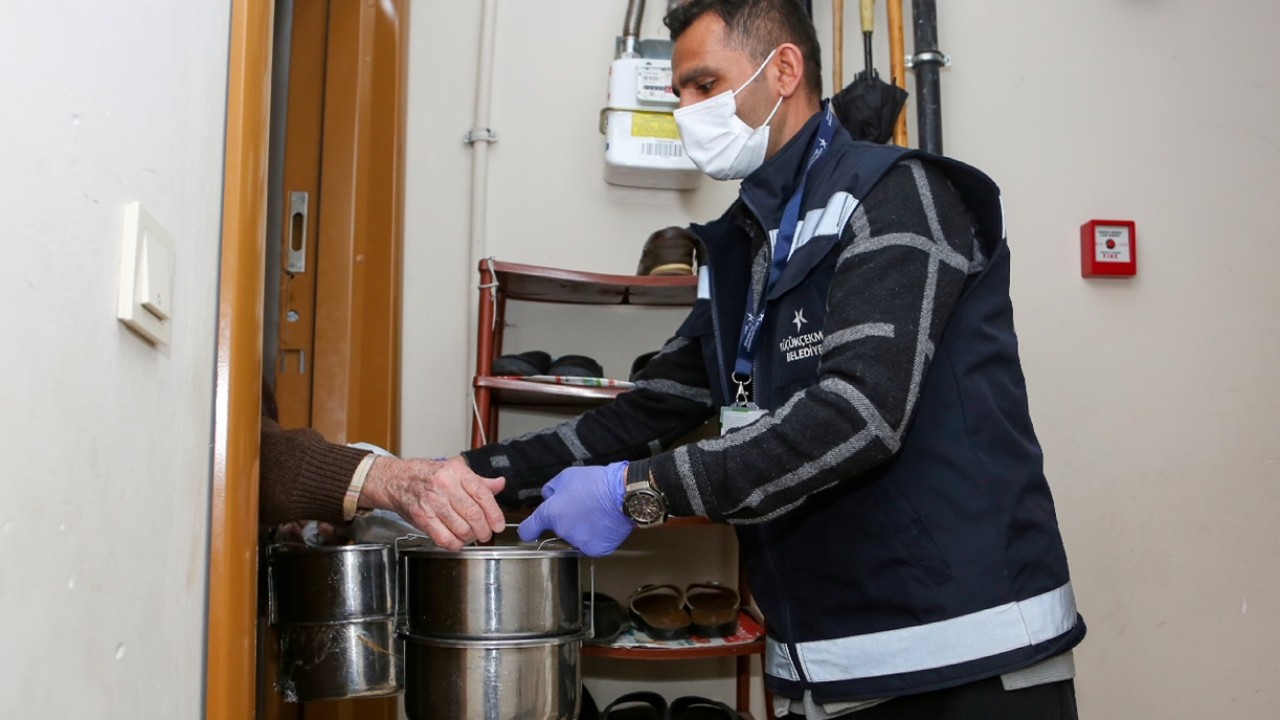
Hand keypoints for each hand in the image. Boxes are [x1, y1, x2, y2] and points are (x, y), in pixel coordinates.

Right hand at [358, 456, 505, 549]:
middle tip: (486, 534)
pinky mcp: (422, 518)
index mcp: (457, 472)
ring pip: (461, 528)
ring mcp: (432, 502)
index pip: (482, 494)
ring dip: (470, 537)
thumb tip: (500, 484)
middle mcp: (445, 486)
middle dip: (484, 529)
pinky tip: (457, 540)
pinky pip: (444, 538)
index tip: (499, 525)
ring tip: (471, 535)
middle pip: (473, 514)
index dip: (494, 513)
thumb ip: (480, 481)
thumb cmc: (430, 476)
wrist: (399, 480)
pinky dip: (455, 544)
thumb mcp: (456, 471)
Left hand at [517, 462, 631, 556]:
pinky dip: (598, 536)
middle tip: (583, 506)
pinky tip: (605, 523)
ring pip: (577, 537)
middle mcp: (562, 531)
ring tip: (597, 513)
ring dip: (583, 528)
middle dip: (568, 520)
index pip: (528, 530)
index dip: (529, 530)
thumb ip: (551, 488)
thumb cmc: (597, 482)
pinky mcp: (595, 549)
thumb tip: (548, 497)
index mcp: (551, 513)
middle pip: (559, 529)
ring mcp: (579, 542)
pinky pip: (592, 544)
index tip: (531, 531)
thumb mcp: (567, 475)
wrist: (624, 494)